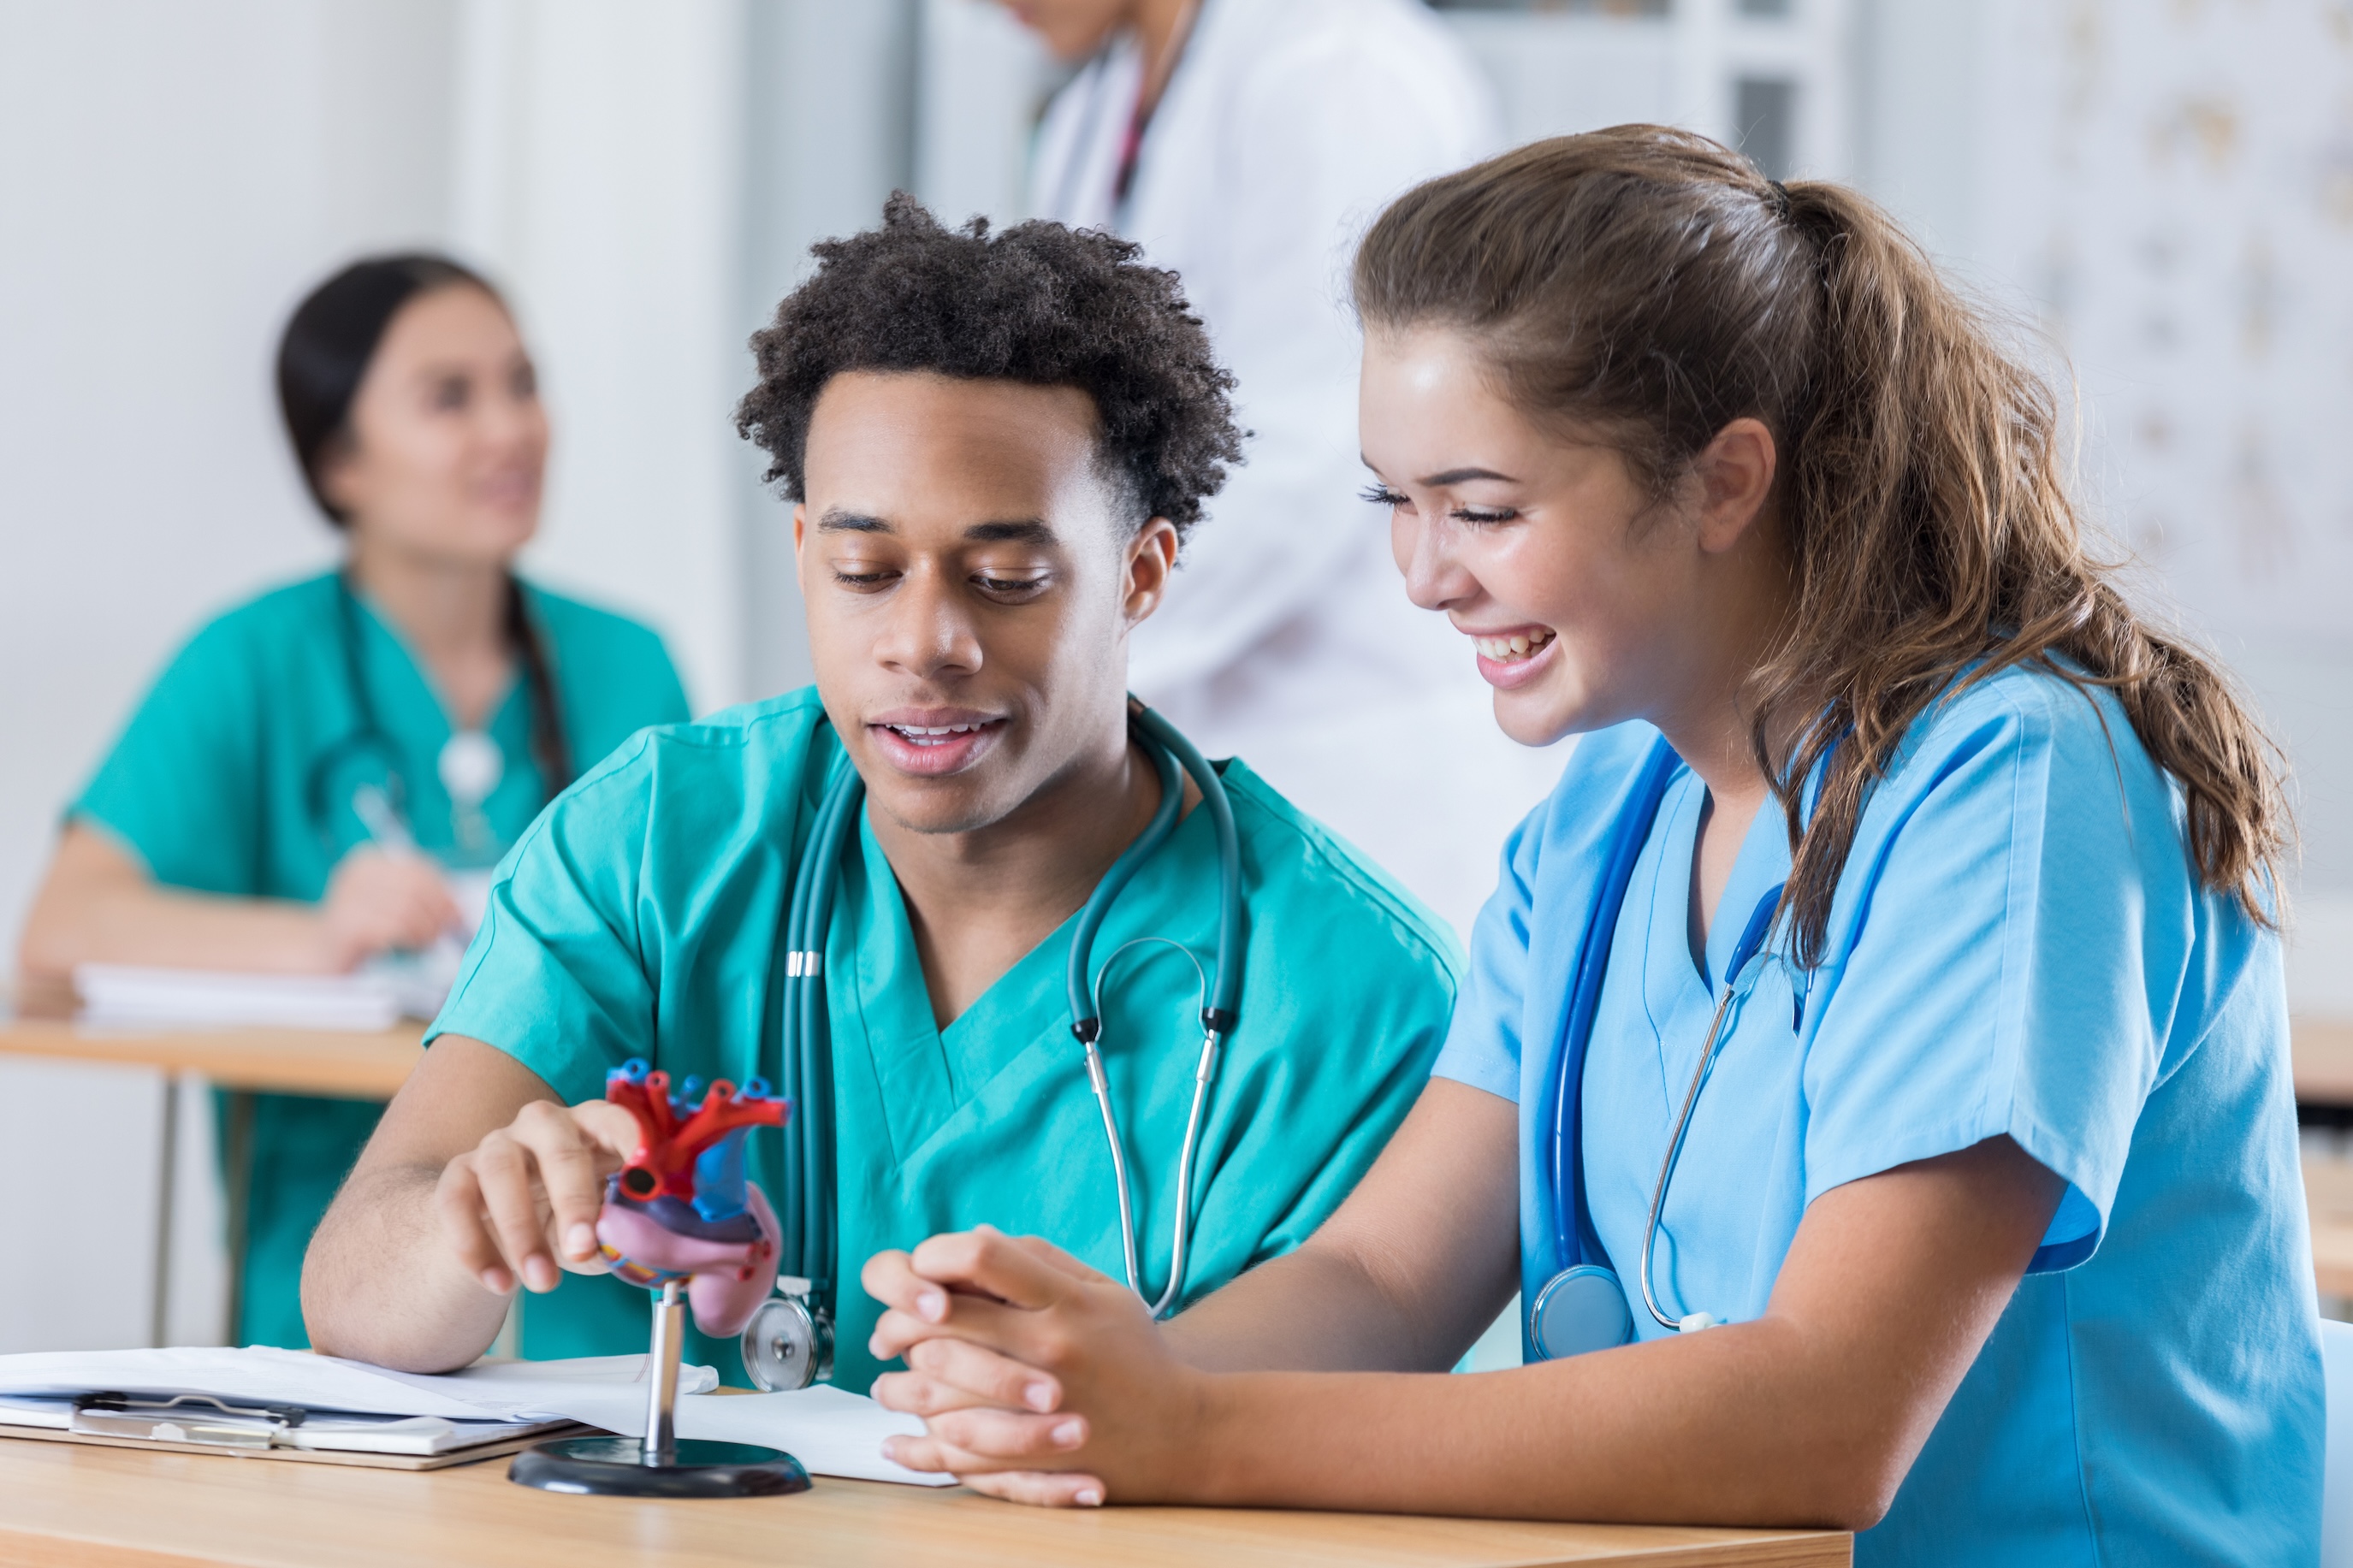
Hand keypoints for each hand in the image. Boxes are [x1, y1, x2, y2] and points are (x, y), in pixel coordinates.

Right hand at [315, 847, 462, 968]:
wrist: (320, 953)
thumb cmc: (365, 928)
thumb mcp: (393, 904)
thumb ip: (422, 899)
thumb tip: (458, 910)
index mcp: (370, 860)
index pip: (419, 869)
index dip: (444, 892)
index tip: (457, 914)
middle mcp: (356, 872)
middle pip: (415, 887)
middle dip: (438, 912)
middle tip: (445, 931)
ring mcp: (348, 896)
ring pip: (407, 908)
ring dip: (426, 929)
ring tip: (426, 941)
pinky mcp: (346, 924)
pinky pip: (392, 928)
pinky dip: (410, 938)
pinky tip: (410, 946)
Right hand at [435, 1099, 640, 1295]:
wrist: (504, 1230)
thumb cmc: (570, 1219)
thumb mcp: (602, 1227)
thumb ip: (624, 1232)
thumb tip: (642, 1249)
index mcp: (594, 1126)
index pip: (618, 1121)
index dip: (634, 1146)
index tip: (648, 1182)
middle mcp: (545, 1124)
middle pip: (558, 1150)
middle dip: (573, 1201)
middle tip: (583, 1249)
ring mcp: (498, 1144)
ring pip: (501, 1172)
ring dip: (520, 1230)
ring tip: (542, 1282)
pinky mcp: (459, 1173)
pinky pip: (456, 1202)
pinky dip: (474, 1247)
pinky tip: (499, 1283)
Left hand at [863, 1229, 1208, 1506]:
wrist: (1182, 1431)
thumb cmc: (1137, 1354)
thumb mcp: (1103, 1290)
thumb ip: (1041, 1260)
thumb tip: (977, 1237)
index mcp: (1064, 1301)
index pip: (982, 1256)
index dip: (937, 1254)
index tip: (924, 1267)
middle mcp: (1048, 1346)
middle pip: (944, 1318)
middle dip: (900, 1319)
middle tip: (889, 1330)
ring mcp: (1036, 1405)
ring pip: (936, 1387)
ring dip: (900, 1380)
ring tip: (890, 1377)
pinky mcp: (1030, 1455)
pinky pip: (954, 1449)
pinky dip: (918, 1444)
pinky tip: (902, 1436)